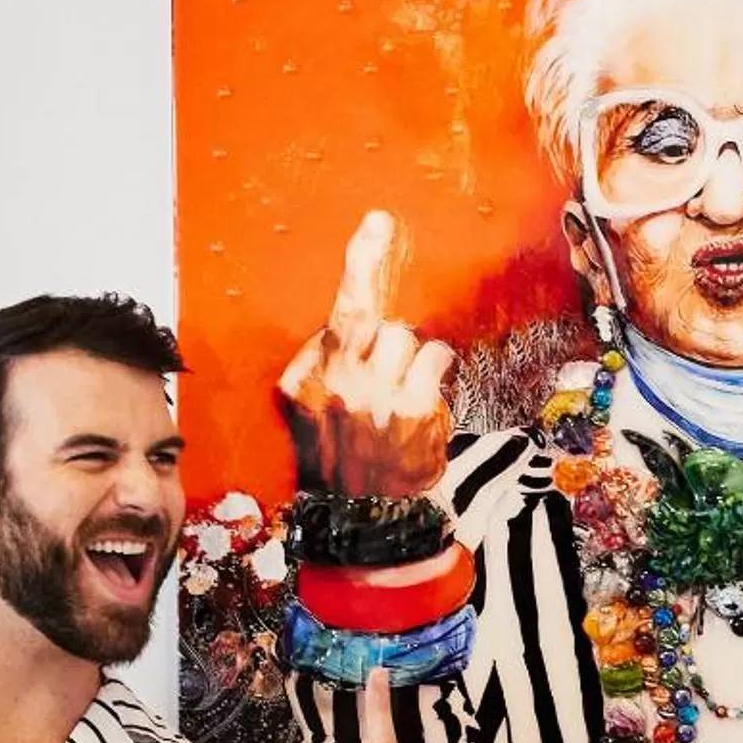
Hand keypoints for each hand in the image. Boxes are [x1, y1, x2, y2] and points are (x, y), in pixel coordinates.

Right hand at [277, 209, 456, 497]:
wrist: (365, 520)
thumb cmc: (342, 460)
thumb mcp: (307, 414)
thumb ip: (318, 366)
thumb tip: (342, 328)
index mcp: (306, 380)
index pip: (339, 311)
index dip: (361, 260)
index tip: (379, 223)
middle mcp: (337, 383)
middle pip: (378, 320)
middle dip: (390, 334)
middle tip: (392, 360)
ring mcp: (375, 396)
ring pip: (406, 337)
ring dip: (412, 360)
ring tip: (402, 396)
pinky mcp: (410, 410)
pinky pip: (435, 358)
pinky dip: (435, 373)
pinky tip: (423, 403)